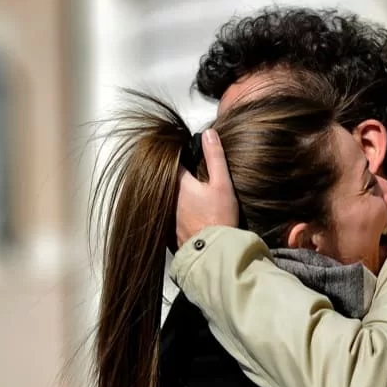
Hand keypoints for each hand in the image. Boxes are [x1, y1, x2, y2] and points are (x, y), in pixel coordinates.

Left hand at [176, 128, 238, 247]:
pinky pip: (166, 213)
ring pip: (166, 196)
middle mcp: (166, 196)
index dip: (181, 155)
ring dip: (174, 194)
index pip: (172, 160)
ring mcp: (164, 214)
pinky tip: (188, 215)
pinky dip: (173, 211)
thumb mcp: (222, 184)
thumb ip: (215, 157)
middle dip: (178, 175)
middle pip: (167, 178)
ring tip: (192, 196)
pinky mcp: (166, 229)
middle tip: (193, 176)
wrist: (213, 253)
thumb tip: (208, 133)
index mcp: (178, 182)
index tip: (190, 156)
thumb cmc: (219, 219)